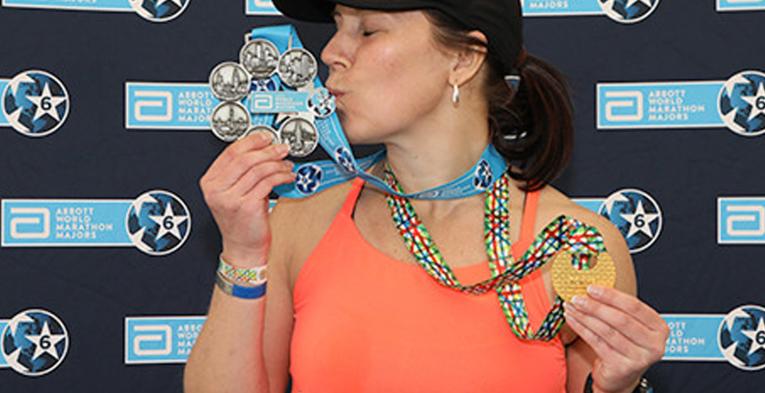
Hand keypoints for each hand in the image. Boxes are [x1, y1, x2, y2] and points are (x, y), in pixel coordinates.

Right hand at [199, 132, 295, 265]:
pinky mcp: (246, 206)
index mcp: (210, 182)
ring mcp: (230, 199)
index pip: (231, 152)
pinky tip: (287, 176)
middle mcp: (216, 190)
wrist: (243, 248)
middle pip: (245, 158)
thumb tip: (265, 149)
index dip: (251, 141)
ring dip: (277, 163)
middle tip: (281, 148)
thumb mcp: (234, 193)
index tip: (266, 137)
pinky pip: (267, 183)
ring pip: (258, 169)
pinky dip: (281, 176)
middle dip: (267, 150)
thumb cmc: (241, 221)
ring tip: (287, 164)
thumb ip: (243, 172)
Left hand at [563, 286, 667, 392]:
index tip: (591, 288)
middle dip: (595, 307)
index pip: (634, 306)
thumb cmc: (625, 344)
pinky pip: (597, 343)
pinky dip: (582, 329)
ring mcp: (639, 358)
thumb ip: (617, 308)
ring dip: (585, 317)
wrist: (621, 376)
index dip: (611, 296)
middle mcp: (654, 344)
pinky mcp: (622, 367)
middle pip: (620, 319)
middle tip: (577, 298)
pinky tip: (572, 320)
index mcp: (659, 328)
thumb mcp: (630, 325)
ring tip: (571, 308)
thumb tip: (591, 289)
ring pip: (607, 331)